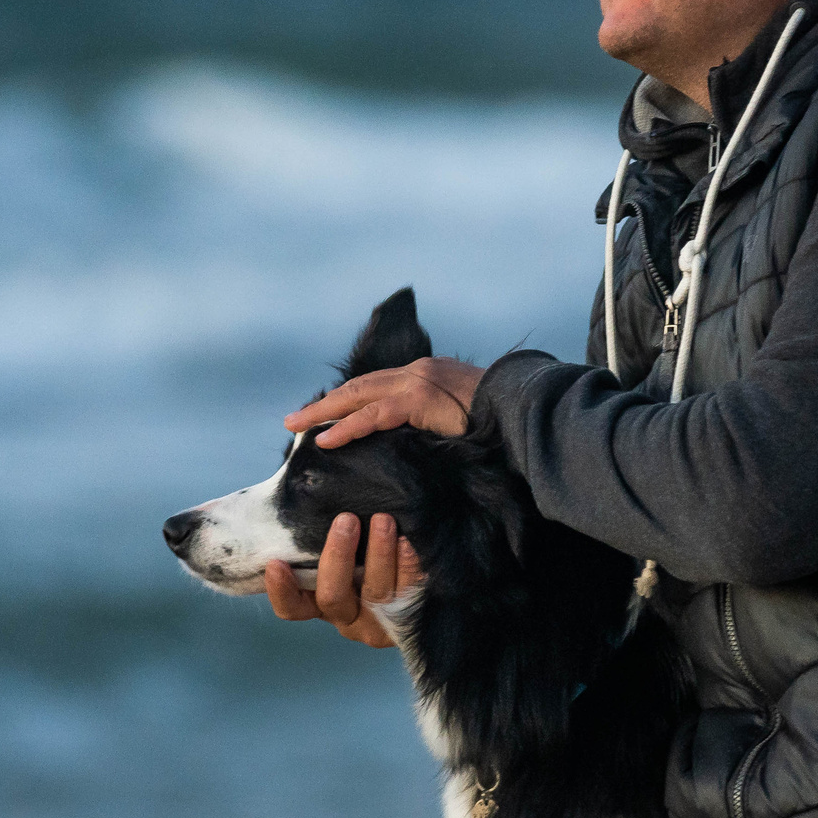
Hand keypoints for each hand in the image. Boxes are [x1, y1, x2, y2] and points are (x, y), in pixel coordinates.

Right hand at [265, 511, 421, 648]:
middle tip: (347, 519)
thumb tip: (304, 482)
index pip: (291, 607)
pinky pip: (409, 596)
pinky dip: (408, 568)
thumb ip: (313, 526)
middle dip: (338, 557)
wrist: (406, 562)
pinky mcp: (408, 616)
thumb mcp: (329, 541)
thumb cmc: (357, 545)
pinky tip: (408, 542)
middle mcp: (345, 616)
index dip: (282, 591)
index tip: (277, 563)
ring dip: (379, 556)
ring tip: (384, 521)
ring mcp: (377, 621)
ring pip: (375, 594)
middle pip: (333, 596)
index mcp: (316, 604)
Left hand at [283, 357, 483, 447]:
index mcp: (427, 374)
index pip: (377, 386)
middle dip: (326, 404)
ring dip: (324, 413)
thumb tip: (416, 446)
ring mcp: (418, 382)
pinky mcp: (420, 398)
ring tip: (295, 426)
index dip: (348, 401)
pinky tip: (326, 439)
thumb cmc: (500, 422)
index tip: (324, 416)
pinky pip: (374, 415)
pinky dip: (347, 427)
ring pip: (359, 396)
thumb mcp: (460, 419)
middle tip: (294, 420)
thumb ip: (435, 424)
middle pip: (360, 387)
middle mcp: (418, 371)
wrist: (523, 410)